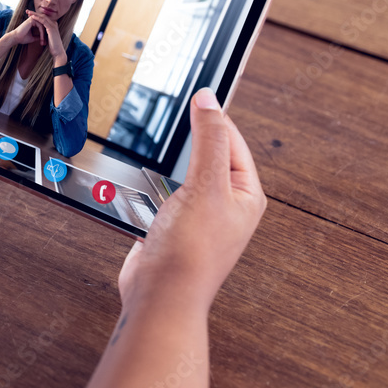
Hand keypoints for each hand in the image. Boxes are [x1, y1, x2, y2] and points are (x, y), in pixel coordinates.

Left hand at [24, 10, 64, 60]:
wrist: (57, 51)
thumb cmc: (53, 46)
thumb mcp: (48, 37)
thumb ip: (45, 33)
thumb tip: (40, 32)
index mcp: (53, 25)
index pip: (43, 18)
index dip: (36, 15)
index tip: (29, 14)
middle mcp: (54, 23)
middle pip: (43, 15)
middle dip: (34, 13)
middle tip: (27, 11)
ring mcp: (53, 25)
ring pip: (42, 17)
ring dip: (34, 14)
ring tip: (28, 12)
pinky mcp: (51, 28)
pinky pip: (43, 21)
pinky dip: (37, 18)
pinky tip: (32, 17)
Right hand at [117, 88, 265, 311]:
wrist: (160, 295)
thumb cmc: (191, 252)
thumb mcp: (206, 185)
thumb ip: (208, 138)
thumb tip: (209, 100)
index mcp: (247, 194)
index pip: (232, 140)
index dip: (213, 115)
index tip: (195, 92)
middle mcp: (227, 205)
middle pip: (206, 154)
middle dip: (186, 139)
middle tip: (172, 116)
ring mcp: (199, 217)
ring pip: (180, 174)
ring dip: (164, 164)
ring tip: (155, 153)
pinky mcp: (173, 227)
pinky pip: (162, 193)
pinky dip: (149, 185)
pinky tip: (140, 184)